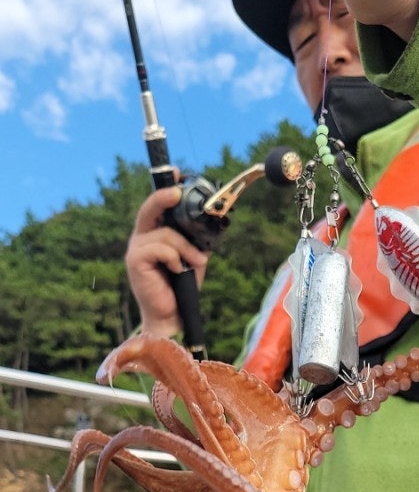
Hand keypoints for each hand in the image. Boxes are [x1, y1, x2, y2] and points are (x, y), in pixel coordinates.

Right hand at [125, 184, 209, 337]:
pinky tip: (178, 270)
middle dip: (164, 197)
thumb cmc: (181, 288)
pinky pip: (161, 248)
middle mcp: (141, 239)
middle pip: (149, 209)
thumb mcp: (192, 258)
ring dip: (186, 248)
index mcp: (153, 235)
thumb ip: (194, 240)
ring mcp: (136, 249)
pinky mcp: (135, 261)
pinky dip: (175, 257)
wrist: (173, 316)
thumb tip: (209, 222)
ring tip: (196, 262)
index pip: (156, 207)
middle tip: (177, 192)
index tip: (178, 174)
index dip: (164, 189)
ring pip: (165, 233)